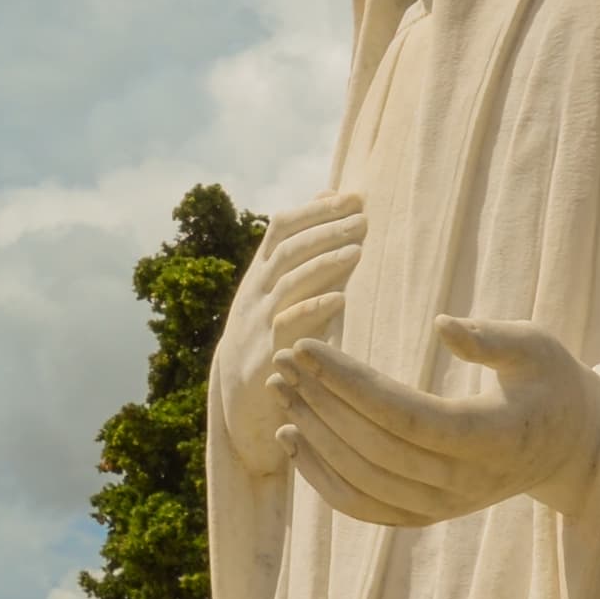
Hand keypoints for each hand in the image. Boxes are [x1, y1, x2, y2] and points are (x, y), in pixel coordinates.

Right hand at [216, 192, 367, 473]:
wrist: (238, 401)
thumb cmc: (272, 338)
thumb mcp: (283, 291)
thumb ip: (309, 252)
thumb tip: (332, 199)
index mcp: (261, 273)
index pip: (282, 227)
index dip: (316, 210)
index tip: (352, 197)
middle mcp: (256, 292)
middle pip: (288, 249)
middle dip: (325, 230)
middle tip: (362, 218)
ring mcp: (256, 322)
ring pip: (287, 282)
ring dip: (324, 262)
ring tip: (358, 249)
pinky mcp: (264, 356)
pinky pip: (286, 327)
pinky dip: (313, 310)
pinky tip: (339, 298)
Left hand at [271, 316, 599, 527]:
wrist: (570, 448)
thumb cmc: (551, 384)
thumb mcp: (538, 348)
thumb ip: (493, 339)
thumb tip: (441, 325)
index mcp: (493, 438)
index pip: (406, 414)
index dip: (350, 383)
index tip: (308, 347)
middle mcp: (466, 483)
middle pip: (375, 447)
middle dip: (321, 401)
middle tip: (283, 359)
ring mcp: (445, 506)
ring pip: (362, 480)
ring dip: (313, 435)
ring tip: (281, 389)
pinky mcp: (428, 516)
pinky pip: (364, 506)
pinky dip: (322, 478)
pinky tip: (292, 438)